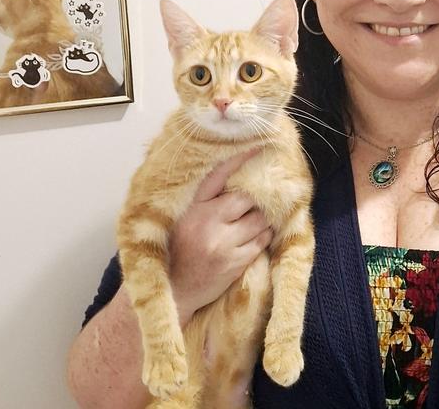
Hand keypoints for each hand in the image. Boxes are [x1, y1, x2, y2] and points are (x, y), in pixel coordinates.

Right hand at [168, 151, 272, 321]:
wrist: (175, 291)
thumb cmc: (177, 251)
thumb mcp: (183, 219)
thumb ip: (204, 200)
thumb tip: (233, 175)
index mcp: (193, 208)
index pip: (218, 176)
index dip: (239, 159)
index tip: (258, 146)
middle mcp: (207, 223)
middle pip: (246, 198)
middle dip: (255, 198)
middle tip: (260, 196)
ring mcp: (223, 244)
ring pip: (259, 219)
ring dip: (262, 218)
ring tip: (258, 217)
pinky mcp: (235, 263)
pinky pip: (261, 241)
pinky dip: (264, 236)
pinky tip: (258, 235)